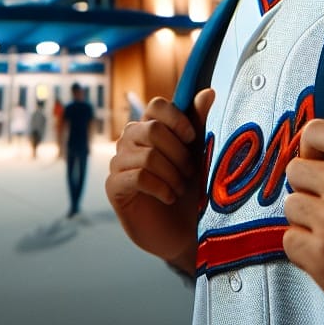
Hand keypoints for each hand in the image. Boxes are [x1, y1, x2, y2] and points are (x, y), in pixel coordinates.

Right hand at [105, 89, 214, 273]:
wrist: (183, 232)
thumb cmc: (191, 190)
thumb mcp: (199, 154)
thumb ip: (200, 123)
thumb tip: (209, 93)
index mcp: (151, 126)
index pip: (157, 105)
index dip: (177, 119)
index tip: (192, 138)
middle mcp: (130, 139)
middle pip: (153, 130)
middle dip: (178, 154)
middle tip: (190, 172)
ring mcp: (119, 162)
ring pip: (147, 155)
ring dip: (172, 174)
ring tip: (180, 189)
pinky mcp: (114, 186)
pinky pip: (137, 176)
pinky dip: (161, 188)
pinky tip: (169, 198)